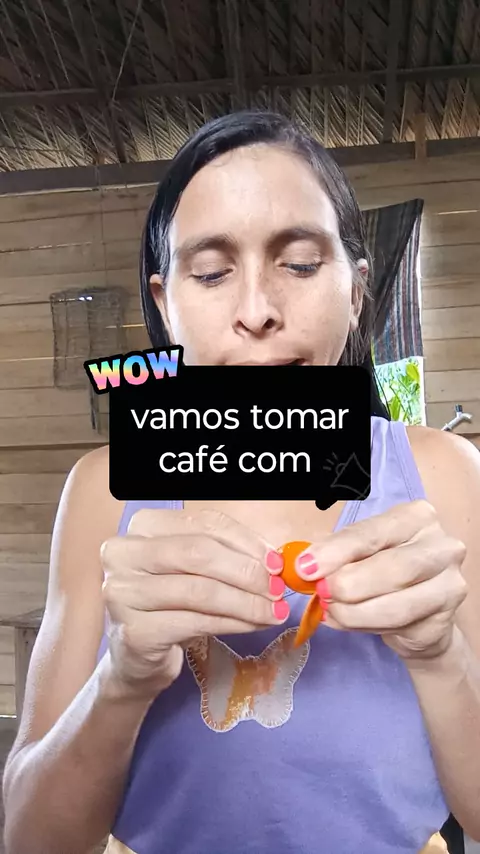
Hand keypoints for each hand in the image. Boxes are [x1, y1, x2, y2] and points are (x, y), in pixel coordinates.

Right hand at [100, 509, 288, 696]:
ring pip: (200, 590)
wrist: (136, 656)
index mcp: (143, 526)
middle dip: (246, 571)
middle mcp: (124, 553)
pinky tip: (252, 626)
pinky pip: (195, 622)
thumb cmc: (170, 605)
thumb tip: (276, 560)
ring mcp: (124, 593)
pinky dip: (231, 623)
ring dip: (246, 602)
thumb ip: (229, 556)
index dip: (246, 541)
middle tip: (278, 588)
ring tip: (273, 611)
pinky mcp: (134, 631)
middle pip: (199, 553)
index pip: (204, 523)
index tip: (276, 561)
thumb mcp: (195, 572)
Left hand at [284, 500, 467, 660]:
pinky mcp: (449, 615)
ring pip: (397, 602)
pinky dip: (367, 625)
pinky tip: (348, 623)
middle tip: (321, 594)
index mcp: (416, 517)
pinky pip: (402, 623)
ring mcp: (450, 580)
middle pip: (391, 566)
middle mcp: (441, 544)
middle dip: (348, 584)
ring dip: (355, 611)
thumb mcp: (359, 555)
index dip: (336, 551)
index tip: (306, 568)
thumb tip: (305, 566)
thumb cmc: (384, 573)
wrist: (419, 616)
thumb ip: (337, 556)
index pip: (372, 533)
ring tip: (331, 612)